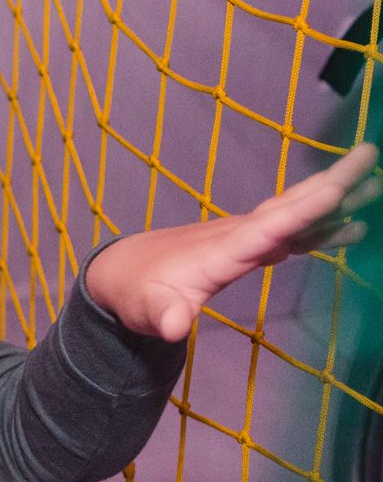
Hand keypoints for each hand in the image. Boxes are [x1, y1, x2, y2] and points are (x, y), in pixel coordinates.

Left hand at [85, 142, 381, 342]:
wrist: (123, 271)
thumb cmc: (136, 292)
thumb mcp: (145, 309)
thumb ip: (164, 316)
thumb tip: (173, 328)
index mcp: (221, 250)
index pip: (267, 227)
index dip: (301, 211)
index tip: (335, 188)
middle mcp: (238, 234)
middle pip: (290, 205)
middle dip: (331, 182)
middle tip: (370, 153)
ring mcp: (245, 236)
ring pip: (296, 211)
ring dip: (335, 197)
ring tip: (377, 184)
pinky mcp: (248, 244)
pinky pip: (292, 229)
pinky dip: (321, 224)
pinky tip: (352, 227)